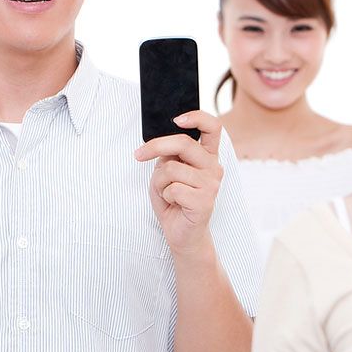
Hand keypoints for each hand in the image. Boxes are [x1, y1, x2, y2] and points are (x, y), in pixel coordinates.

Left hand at [134, 111, 223, 257]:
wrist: (182, 234)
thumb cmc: (174, 200)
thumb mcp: (167, 171)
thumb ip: (170, 155)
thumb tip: (162, 142)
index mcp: (207, 156)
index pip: (213, 127)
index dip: (197, 117)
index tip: (177, 119)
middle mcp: (213, 167)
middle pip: (183, 143)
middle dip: (155, 147)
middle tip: (138, 155)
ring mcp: (211, 184)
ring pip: (171, 169)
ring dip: (159, 182)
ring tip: (167, 193)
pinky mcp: (204, 201)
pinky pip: (173, 189)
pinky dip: (165, 196)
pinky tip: (174, 204)